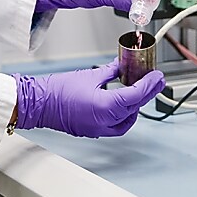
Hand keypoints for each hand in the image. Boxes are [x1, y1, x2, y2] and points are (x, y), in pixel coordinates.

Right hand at [13, 60, 165, 137]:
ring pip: (128, 120)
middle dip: (147, 94)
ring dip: (136, 106)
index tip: (158, 77)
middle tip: (155, 81)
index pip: (136, 96)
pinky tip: (124, 104)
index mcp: (106, 107)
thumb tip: (122, 65)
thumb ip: (111, 71)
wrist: (38, 103)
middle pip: (135, 108)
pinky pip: (116, 126)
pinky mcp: (92, 130)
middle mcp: (105, 121)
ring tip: (140, 91)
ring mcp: (98, 128)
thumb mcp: (90, 76)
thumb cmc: (57, 90)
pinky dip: (124, 116)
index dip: (150, 85)